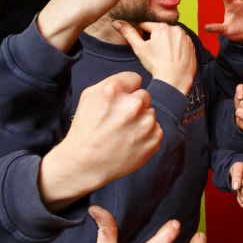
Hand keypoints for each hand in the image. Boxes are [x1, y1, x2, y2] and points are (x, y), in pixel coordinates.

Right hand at [39, 72, 161, 211]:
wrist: (85, 163)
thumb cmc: (86, 128)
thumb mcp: (89, 96)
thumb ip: (113, 82)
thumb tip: (134, 81)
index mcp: (114, 90)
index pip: (135, 79)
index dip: (127, 90)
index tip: (118, 102)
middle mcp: (133, 104)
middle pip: (144, 96)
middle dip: (134, 105)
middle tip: (119, 120)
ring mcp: (146, 123)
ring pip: (150, 113)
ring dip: (141, 120)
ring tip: (123, 133)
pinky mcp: (154, 138)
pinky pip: (156, 129)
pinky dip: (146, 135)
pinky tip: (130, 142)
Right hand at [113, 21, 195, 93]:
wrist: (175, 80)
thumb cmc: (156, 65)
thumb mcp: (139, 48)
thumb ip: (128, 33)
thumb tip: (116, 23)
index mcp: (161, 27)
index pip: (146, 27)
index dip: (142, 37)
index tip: (146, 47)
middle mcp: (176, 28)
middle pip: (160, 31)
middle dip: (156, 39)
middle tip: (155, 54)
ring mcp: (186, 37)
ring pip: (171, 37)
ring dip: (167, 43)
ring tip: (165, 57)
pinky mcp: (192, 45)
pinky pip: (181, 43)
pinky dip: (177, 48)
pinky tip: (173, 58)